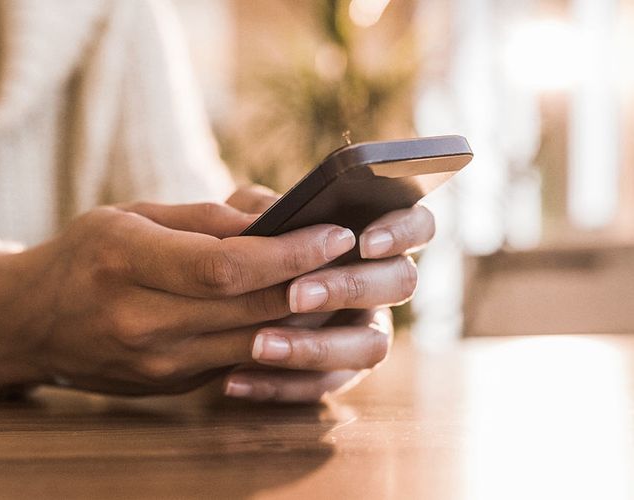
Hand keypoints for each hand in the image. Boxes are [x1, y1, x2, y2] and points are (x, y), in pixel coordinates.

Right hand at [0, 200, 386, 394]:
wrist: (31, 323)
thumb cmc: (83, 254)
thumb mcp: (131, 215)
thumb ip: (204, 219)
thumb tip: (274, 219)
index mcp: (124, 263)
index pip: (225, 267)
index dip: (289, 252)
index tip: (335, 233)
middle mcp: (140, 322)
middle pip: (250, 310)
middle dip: (312, 282)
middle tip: (356, 257)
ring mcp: (157, 364)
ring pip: (254, 343)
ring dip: (307, 317)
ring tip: (342, 284)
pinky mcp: (172, 385)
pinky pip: (238, 360)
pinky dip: (277, 338)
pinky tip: (304, 314)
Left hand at [219, 186, 434, 402]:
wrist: (216, 296)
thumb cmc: (243, 244)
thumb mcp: (245, 218)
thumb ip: (262, 211)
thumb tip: (276, 221)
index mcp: (373, 236)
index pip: (417, 225)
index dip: (402, 232)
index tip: (364, 242)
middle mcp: (381, 284)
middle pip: (400, 283)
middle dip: (349, 287)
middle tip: (296, 294)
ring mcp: (366, 331)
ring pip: (371, 346)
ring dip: (316, 346)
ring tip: (259, 344)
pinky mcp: (339, 373)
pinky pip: (324, 386)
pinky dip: (280, 386)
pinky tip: (235, 380)